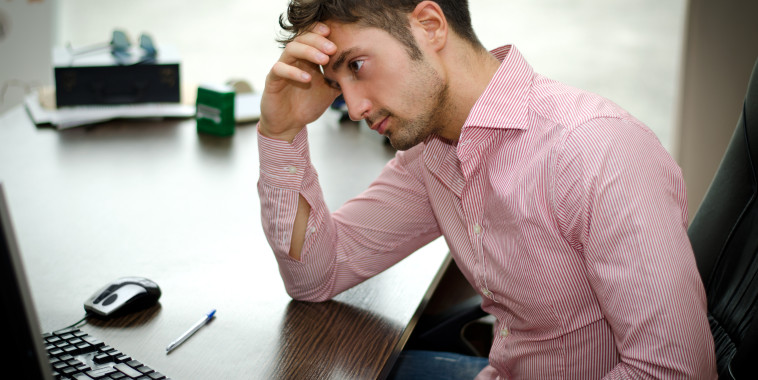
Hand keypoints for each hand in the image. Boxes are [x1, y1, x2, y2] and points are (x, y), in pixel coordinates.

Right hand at [259, 23, 340, 141]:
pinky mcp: (272, 80)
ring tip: (324, 59)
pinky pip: (279, 69)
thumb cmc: (308, 104)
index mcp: (307, 58)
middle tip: (333, 48)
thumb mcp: (330, 90)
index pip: (311, 36)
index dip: (320, 31)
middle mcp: (293, 59)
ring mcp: (282, 68)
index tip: (334, 33)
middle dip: (318, 41)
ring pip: (291, 49)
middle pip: (302, 38)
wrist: (290, 124)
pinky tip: (307, 78)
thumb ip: (342, 79)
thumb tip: (360, 69)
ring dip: (309, 51)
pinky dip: (293, 72)